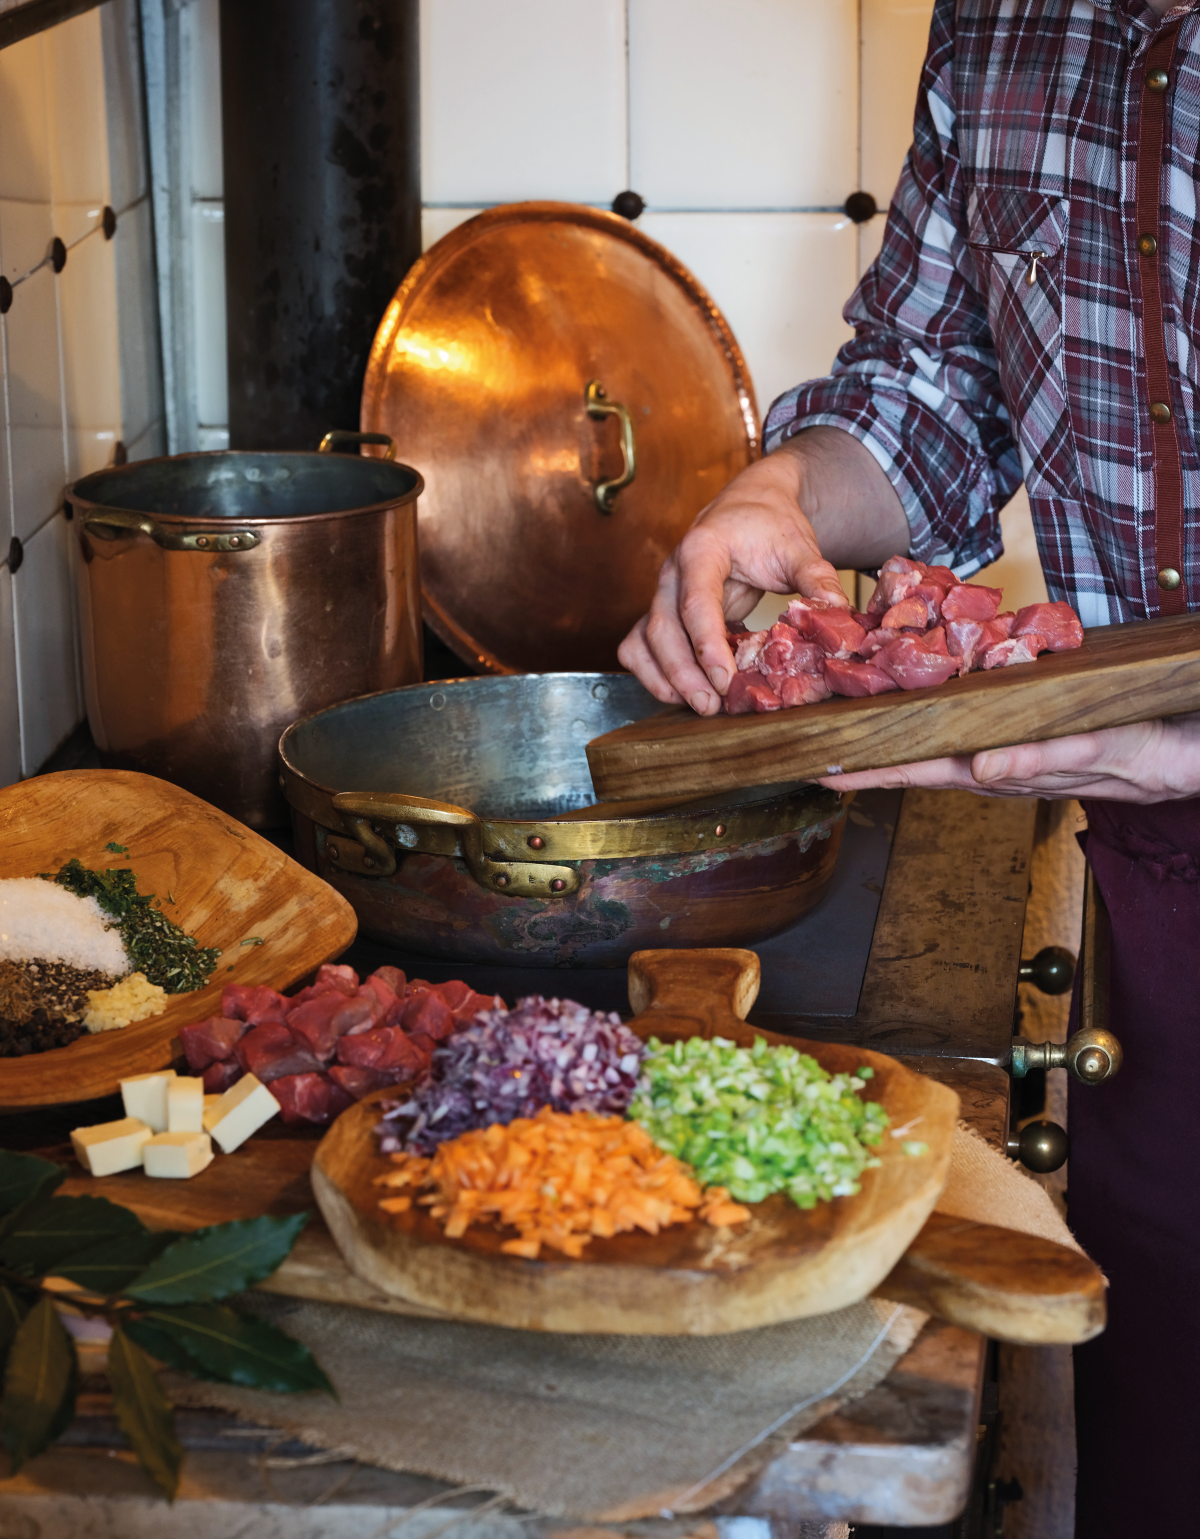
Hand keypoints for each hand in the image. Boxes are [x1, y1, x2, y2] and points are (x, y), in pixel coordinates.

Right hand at [618, 428, 907, 716]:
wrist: (749, 508)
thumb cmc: (770, 526)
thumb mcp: (799, 548)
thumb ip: (818, 581)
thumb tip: (837, 616)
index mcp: (703, 549)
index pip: (696, 601)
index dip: (707, 644)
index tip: (725, 679)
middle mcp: (673, 571)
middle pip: (662, 627)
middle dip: (683, 672)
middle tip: (711, 705)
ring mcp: (662, 592)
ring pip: (645, 640)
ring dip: (665, 677)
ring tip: (700, 705)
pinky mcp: (663, 610)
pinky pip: (640, 645)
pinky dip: (653, 672)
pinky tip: (681, 692)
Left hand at [816, 714, 1199, 802]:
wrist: (1192, 750)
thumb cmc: (1152, 751)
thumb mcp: (1101, 750)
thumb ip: (1041, 760)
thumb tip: (982, 767)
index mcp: (1009, 769)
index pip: (925, 770)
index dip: (872, 770)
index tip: (823, 769)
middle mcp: (1000, 762)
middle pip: (918, 758)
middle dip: (866, 753)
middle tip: (812, 744)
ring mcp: (1012, 747)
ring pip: (939, 743)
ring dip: (894, 734)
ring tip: (848, 721)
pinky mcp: (1030, 727)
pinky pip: (970, 721)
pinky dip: (937, 712)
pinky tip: (918, 700)